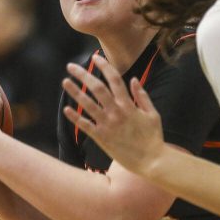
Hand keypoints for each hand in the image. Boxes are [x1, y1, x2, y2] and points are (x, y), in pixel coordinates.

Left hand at [61, 55, 165, 175]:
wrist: (151, 161)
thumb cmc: (154, 138)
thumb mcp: (152, 114)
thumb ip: (142, 96)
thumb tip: (133, 79)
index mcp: (129, 104)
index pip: (114, 79)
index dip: (104, 66)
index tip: (95, 57)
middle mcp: (116, 112)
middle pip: (97, 88)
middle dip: (83, 75)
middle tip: (71, 66)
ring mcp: (108, 125)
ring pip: (88, 104)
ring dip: (75, 92)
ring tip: (65, 82)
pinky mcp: (102, 138)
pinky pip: (86, 125)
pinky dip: (76, 117)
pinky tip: (66, 109)